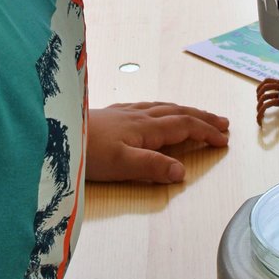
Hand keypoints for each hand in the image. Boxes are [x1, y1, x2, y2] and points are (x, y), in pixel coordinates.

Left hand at [86, 101, 229, 183]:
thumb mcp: (121, 165)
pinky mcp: (111, 114)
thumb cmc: (85, 152)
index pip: (184, 126)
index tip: (224, 139)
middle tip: (223, 123)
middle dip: (201, 118)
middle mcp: (138, 115)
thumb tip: (182, 171)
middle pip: (177, 113)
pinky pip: (146, 107)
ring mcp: (124, 112)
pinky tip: (154, 112)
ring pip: (162, 108)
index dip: (205, 132)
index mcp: (145, 128)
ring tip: (197, 115)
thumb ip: (152, 167)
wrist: (54, 131)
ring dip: (184, 111)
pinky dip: (161, 109)